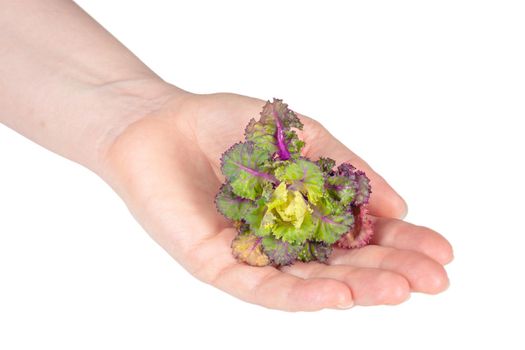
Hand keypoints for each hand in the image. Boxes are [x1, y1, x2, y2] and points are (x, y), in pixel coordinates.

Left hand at [101, 90, 452, 310]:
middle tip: (434, 281)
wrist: (161, 122)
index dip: (402, 242)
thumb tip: (400, 203)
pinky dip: (299, 293)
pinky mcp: (218, 265)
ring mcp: (253, 256)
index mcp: (306, 211)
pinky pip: (261, 287)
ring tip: (398, 290)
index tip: (443, 251)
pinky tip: (337, 294)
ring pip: (308, 282)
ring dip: (355, 287)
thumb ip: (346, 169)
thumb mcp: (303, 137)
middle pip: (343, 263)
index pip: (362, 234)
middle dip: (389, 271)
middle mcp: (284, 240)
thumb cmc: (229, 126)